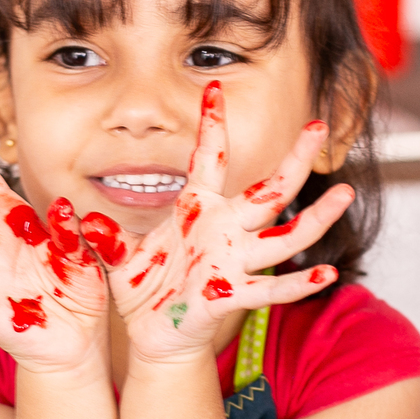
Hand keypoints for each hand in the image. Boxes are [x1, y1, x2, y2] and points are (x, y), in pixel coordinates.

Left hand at [80, 82, 353, 363]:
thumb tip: (76, 212)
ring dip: (314, 216)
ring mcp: (233, 260)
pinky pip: (270, 287)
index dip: (212, 124)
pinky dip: (298, 283)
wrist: (154, 332)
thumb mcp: (117, 253)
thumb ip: (103, 232)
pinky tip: (326, 274)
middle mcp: (224, 229)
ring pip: (283, 233)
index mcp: (197, 208)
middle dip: (295, 158)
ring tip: (343, 193)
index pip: (209, 158)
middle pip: (268, 189)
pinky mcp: (233, 293)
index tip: (213, 86)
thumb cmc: (143, 287)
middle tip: (318, 125)